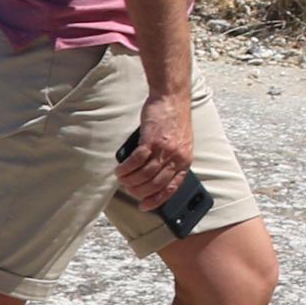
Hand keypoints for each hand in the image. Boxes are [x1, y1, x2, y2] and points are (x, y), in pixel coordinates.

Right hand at [115, 93, 195, 209]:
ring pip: (144, 174)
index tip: (144, 205)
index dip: (156, 200)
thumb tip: (154, 174)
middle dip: (139, 191)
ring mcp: (163, 149)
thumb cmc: (174, 119)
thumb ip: (171, 159)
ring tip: (121, 179)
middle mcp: (176, 158)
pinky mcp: (151, 140)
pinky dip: (126, 168)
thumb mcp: (180, 143)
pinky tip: (120, 170)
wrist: (172, 99)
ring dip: (130, 180)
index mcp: (185, 161)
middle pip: (155, 184)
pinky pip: (136, 161)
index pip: (171, 188)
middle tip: (128, 189)